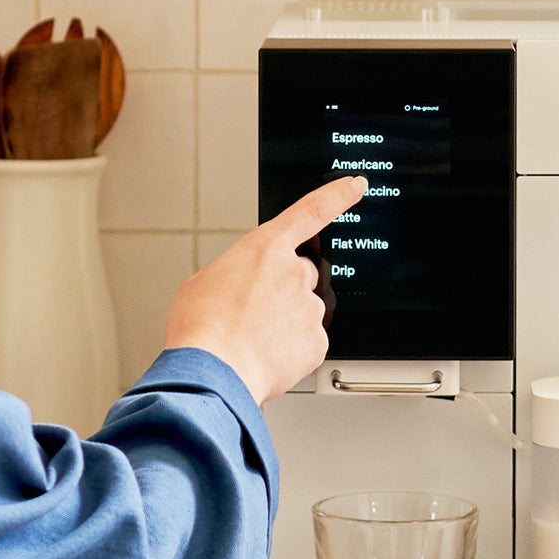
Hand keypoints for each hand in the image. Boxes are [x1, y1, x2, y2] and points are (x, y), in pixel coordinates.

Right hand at [162, 176, 365, 403]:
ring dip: (283, 323)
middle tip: (253, 313)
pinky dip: (289, 350)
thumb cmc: (202, 329)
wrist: (212, 372)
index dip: (338, 195)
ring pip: (303, 311)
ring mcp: (309, 308)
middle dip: (282, 290)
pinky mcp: (317, 341)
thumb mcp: (202, 284)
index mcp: (265, 249)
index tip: (356, 186)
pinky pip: (307, 342)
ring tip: (251, 340)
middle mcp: (294, 273)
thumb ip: (233, 274)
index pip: (311, 211)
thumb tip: (238, 286)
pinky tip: (265, 355)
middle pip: (300, 274)